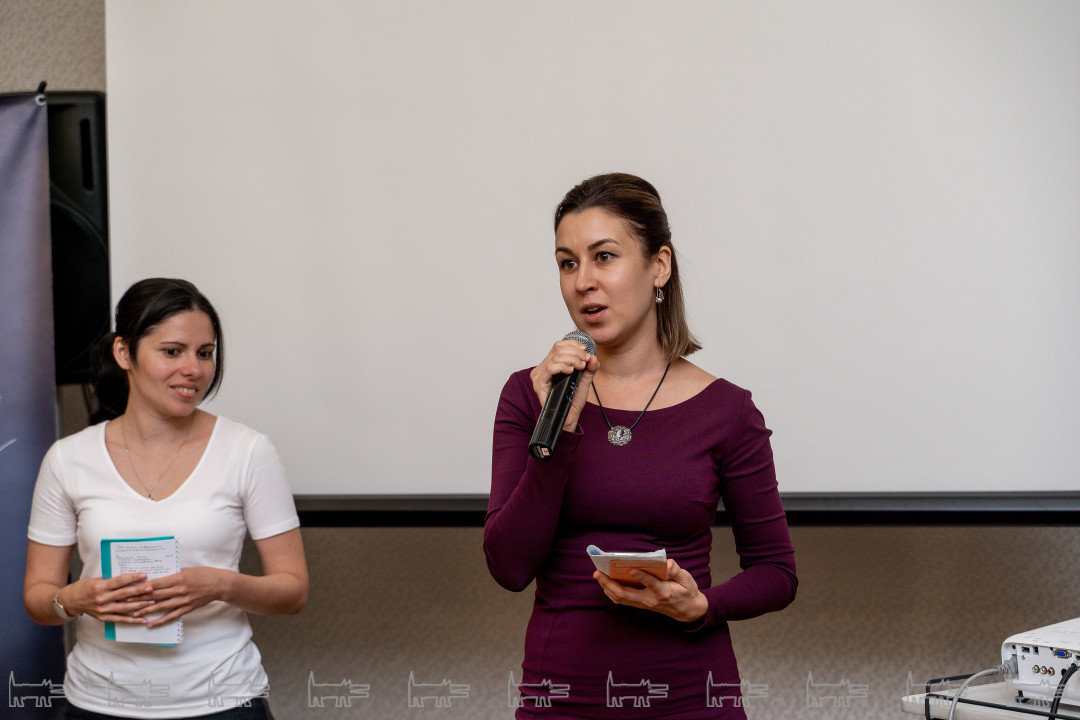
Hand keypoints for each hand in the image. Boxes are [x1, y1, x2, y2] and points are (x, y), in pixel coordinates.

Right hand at [64, 572, 155, 623]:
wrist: (70, 602)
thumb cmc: (84, 587)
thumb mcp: (96, 579)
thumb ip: (111, 579)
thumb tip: (129, 576)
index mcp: (99, 587)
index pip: (119, 581)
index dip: (132, 578)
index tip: (144, 575)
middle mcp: (101, 599)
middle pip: (124, 594)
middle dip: (139, 591)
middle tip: (152, 588)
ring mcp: (103, 610)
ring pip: (124, 608)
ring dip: (139, 605)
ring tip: (152, 602)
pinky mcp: (103, 618)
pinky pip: (120, 619)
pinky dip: (132, 620)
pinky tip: (143, 619)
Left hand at [132, 566, 229, 626]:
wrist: (219, 584)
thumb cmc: (204, 574)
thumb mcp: (187, 569)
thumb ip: (172, 574)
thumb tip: (156, 577)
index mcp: (178, 578)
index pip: (156, 583)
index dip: (142, 587)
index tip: (130, 589)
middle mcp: (179, 590)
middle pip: (155, 596)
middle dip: (140, 599)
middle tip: (126, 602)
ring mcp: (183, 600)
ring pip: (161, 607)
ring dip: (147, 611)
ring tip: (134, 614)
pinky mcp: (187, 608)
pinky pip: (171, 616)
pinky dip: (160, 621)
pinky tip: (151, 624)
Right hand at [529, 339, 599, 431]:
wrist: (569, 417)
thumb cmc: (573, 400)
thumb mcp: (584, 380)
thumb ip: (589, 368)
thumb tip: (593, 357)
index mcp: (551, 364)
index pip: (558, 345)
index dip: (572, 344)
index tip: (585, 350)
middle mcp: (543, 368)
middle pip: (558, 349)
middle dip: (575, 352)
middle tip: (585, 360)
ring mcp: (539, 376)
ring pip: (555, 357)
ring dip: (572, 359)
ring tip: (580, 366)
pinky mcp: (539, 384)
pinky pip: (550, 368)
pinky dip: (562, 367)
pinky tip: (571, 371)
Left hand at [593, 558, 707, 622]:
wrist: (688, 611)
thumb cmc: (687, 591)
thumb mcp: (687, 580)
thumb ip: (676, 571)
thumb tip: (668, 563)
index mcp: (664, 592)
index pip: (651, 583)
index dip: (641, 576)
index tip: (631, 568)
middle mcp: (650, 600)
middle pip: (626, 594)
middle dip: (610, 583)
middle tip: (598, 572)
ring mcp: (644, 604)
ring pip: (621, 598)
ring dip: (607, 587)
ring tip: (598, 576)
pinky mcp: (640, 604)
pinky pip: (623, 600)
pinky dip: (612, 592)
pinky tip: (606, 583)